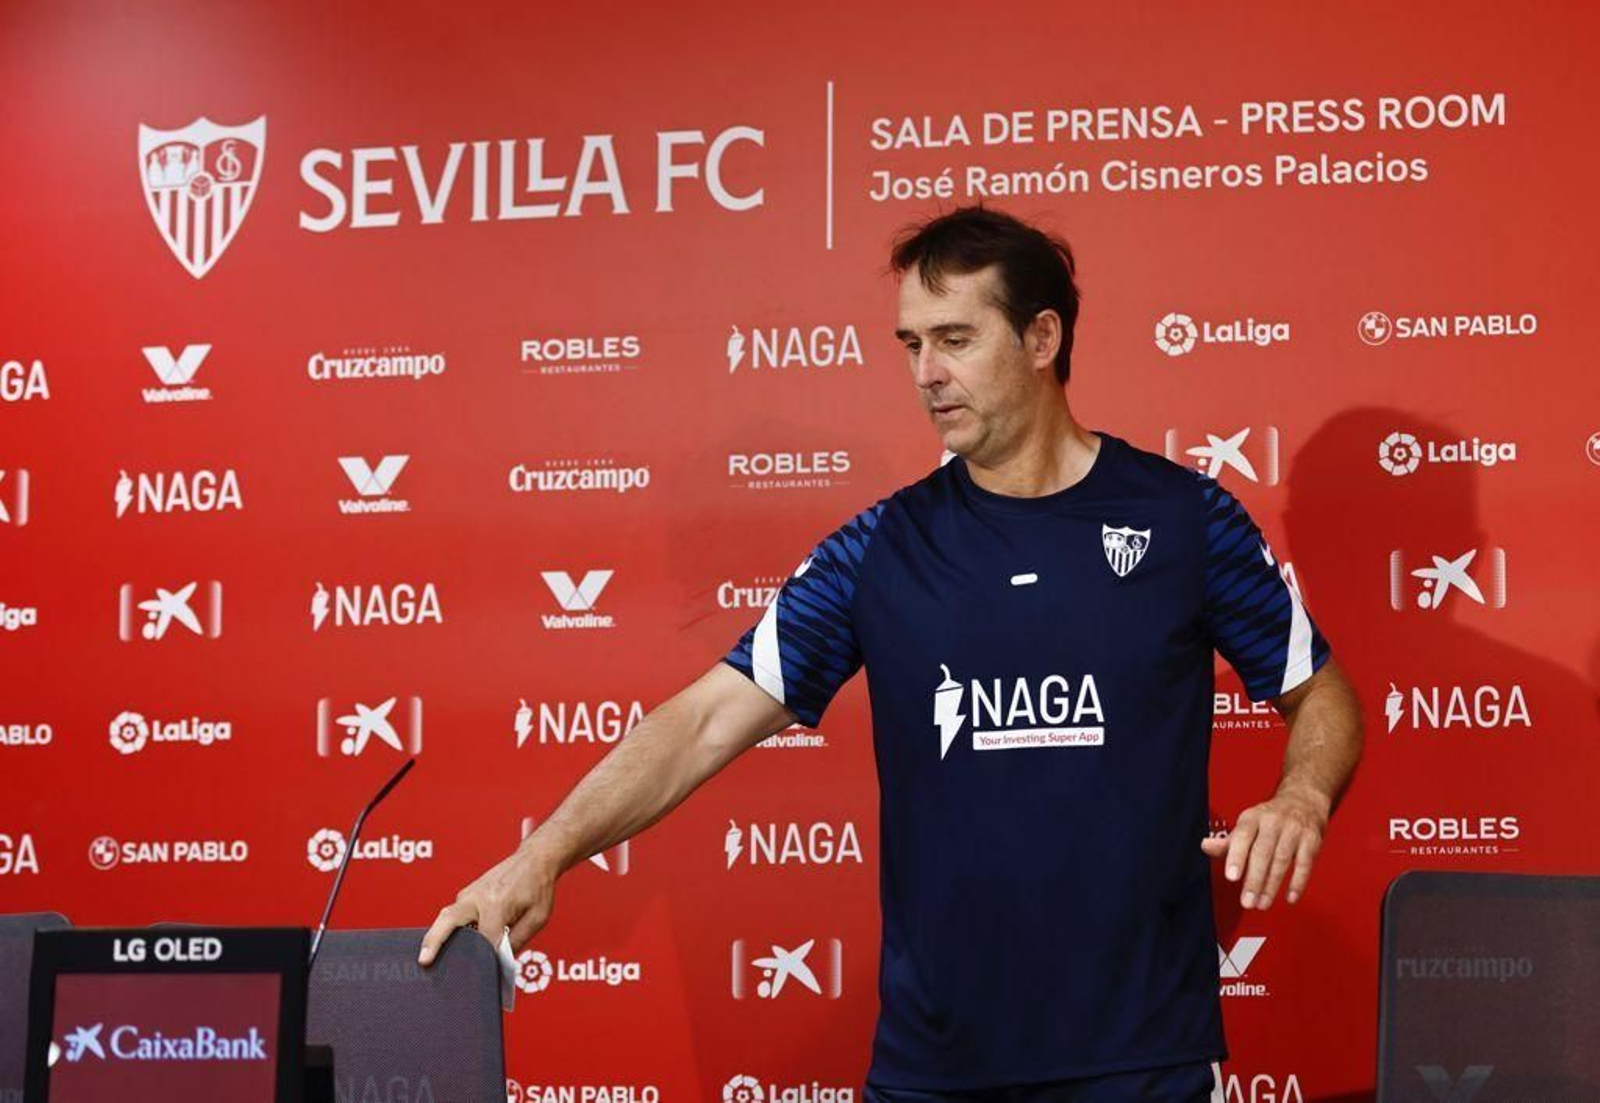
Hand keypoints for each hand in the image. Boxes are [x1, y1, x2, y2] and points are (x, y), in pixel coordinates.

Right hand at [418, 843, 556, 965]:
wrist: (534, 860)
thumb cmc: (538, 887)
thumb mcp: (537, 917)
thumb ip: (518, 940)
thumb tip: (500, 960)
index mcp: (496, 903)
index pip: (484, 940)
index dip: (485, 959)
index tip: (484, 975)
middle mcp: (477, 897)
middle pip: (449, 921)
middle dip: (435, 942)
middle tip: (423, 961)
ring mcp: (468, 894)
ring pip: (446, 918)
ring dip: (435, 937)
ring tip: (427, 958)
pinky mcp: (466, 895)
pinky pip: (452, 915)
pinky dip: (445, 930)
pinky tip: (444, 947)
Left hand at [1200, 786, 1327, 908]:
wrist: (1303, 801)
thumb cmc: (1269, 819)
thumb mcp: (1247, 825)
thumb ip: (1227, 842)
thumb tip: (1205, 846)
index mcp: (1252, 817)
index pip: (1241, 837)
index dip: (1236, 857)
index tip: (1231, 877)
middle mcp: (1272, 821)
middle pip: (1262, 853)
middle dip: (1254, 880)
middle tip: (1247, 902)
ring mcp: (1293, 830)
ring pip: (1282, 860)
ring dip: (1272, 886)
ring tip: (1262, 903)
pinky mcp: (1311, 840)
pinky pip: (1304, 864)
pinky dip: (1297, 883)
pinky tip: (1290, 898)